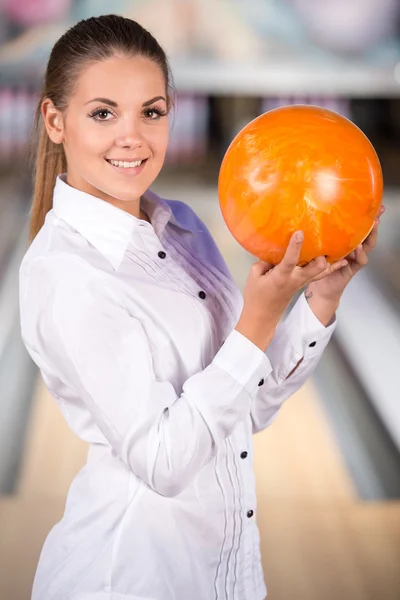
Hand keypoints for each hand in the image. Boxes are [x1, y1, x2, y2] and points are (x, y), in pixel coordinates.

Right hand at [236, 230, 347, 350]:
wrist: (263, 317)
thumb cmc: (256, 297)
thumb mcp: (254, 276)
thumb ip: (264, 262)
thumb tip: (273, 251)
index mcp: (281, 277)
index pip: (289, 260)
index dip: (295, 246)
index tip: (300, 233)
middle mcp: (295, 280)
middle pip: (316, 269)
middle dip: (321, 257)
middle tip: (322, 241)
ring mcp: (301, 283)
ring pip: (322, 272)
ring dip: (330, 261)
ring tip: (339, 247)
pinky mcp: (303, 285)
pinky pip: (319, 275)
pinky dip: (329, 268)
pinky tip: (340, 261)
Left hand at [306, 204, 385, 302]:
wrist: (320, 287)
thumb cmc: (317, 265)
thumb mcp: (317, 246)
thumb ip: (317, 234)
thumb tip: (308, 214)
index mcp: (345, 241)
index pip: (358, 226)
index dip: (364, 216)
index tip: (371, 205)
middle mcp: (353, 248)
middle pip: (367, 233)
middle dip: (373, 223)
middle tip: (377, 214)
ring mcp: (354, 258)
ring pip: (368, 246)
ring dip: (371, 236)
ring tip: (372, 227)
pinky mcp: (352, 269)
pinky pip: (360, 261)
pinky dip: (360, 254)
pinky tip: (358, 247)